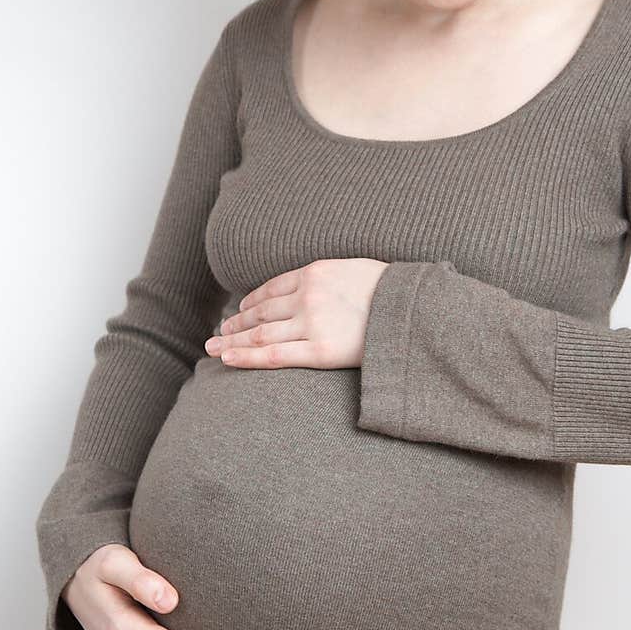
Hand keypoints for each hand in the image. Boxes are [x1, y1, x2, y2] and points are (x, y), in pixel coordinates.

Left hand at [204, 257, 388, 368]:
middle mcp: (308, 296)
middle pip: (261, 312)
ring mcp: (312, 323)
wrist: (415, 310)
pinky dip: (247, 357)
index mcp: (315, 272)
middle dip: (236, 324)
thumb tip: (320, 286)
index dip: (251, 302)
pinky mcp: (321, 351)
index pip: (272, 289)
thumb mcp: (357, 269)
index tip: (240, 312)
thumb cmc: (393, 292)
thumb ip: (332, 278)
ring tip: (215, 348)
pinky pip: (274, 355)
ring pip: (261, 334)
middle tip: (218, 333)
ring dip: (233, 341)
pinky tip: (228, 360)